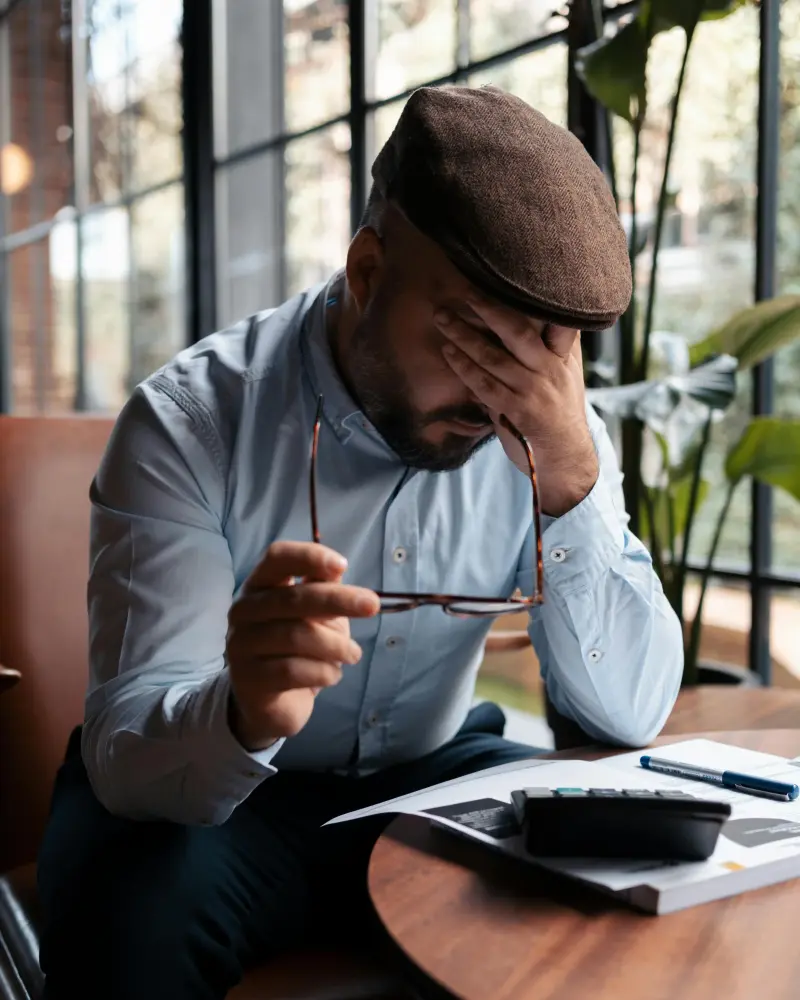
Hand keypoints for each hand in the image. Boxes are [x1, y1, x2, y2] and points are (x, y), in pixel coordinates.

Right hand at [226, 541, 379, 750]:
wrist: (273, 702)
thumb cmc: (298, 648)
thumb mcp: (316, 615)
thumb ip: (323, 590)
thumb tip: (337, 567)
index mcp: (260, 584)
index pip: (277, 557)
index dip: (309, 556)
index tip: (343, 565)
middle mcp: (243, 610)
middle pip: (293, 598)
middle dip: (338, 600)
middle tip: (372, 606)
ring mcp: (241, 644)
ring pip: (295, 636)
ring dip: (336, 645)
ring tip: (353, 654)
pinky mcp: (247, 679)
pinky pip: (292, 671)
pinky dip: (322, 672)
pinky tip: (332, 675)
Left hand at [436, 297, 597, 515]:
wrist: (566, 456)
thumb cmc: (561, 410)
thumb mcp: (567, 372)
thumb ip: (555, 344)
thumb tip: (537, 310)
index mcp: (563, 355)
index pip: (551, 317)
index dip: (530, 297)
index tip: (503, 275)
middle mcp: (550, 369)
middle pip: (516, 330)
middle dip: (488, 308)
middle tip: (463, 289)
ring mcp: (532, 391)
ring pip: (493, 357)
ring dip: (464, 335)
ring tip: (442, 317)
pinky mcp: (516, 411)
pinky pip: (484, 385)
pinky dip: (464, 368)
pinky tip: (448, 353)